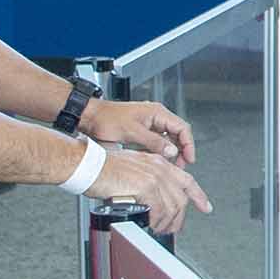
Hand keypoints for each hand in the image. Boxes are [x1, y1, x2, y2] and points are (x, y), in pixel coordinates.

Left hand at [81, 97, 196, 165]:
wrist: (91, 118)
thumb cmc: (106, 119)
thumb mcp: (132, 132)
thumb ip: (154, 142)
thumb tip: (172, 151)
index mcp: (157, 112)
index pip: (182, 128)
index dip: (188, 145)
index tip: (188, 158)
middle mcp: (156, 116)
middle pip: (178, 134)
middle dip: (182, 150)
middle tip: (181, 165)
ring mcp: (150, 123)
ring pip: (169, 138)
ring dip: (172, 152)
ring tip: (171, 166)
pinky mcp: (143, 130)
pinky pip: (159, 141)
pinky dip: (162, 151)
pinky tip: (159, 161)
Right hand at [97, 149, 211, 234]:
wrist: (87, 165)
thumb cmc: (101, 169)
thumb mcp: (130, 169)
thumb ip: (145, 180)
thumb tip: (152, 200)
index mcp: (157, 162)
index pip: (186, 179)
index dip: (198, 195)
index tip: (205, 206)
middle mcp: (159, 167)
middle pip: (182, 197)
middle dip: (180, 218)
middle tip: (172, 229)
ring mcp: (154, 176)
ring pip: (173, 206)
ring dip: (167, 223)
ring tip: (158, 230)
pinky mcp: (146, 186)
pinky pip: (160, 210)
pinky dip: (157, 222)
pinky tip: (150, 225)